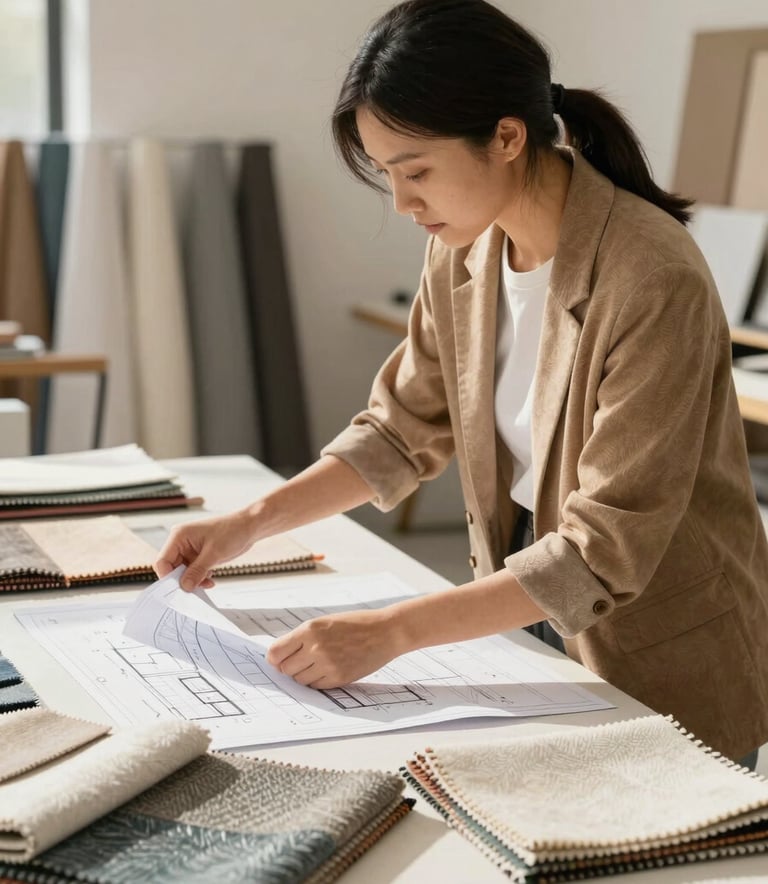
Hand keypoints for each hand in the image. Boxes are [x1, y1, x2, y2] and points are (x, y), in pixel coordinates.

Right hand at [154, 509, 256, 590]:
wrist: (249, 527)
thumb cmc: (232, 532)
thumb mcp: (213, 554)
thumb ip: (197, 571)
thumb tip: (184, 587)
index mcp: (179, 536)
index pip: (163, 561)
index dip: (168, 577)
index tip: (179, 590)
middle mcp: (181, 542)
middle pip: (171, 568)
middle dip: (183, 580)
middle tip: (195, 590)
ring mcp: (190, 549)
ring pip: (182, 572)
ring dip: (193, 580)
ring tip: (207, 582)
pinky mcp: (198, 555)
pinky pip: (192, 571)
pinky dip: (199, 577)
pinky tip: (210, 579)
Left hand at [266, 608, 403, 688]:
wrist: (385, 631)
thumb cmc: (355, 624)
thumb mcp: (325, 623)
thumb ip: (303, 638)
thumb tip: (279, 657)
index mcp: (310, 629)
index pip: (275, 652)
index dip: (275, 658)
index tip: (278, 660)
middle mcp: (316, 647)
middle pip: (286, 669)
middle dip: (289, 667)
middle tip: (301, 661)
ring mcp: (328, 664)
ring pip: (300, 680)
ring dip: (304, 675)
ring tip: (318, 663)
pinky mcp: (339, 677)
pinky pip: (316, 686)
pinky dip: (318, 680)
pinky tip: (328, 669)